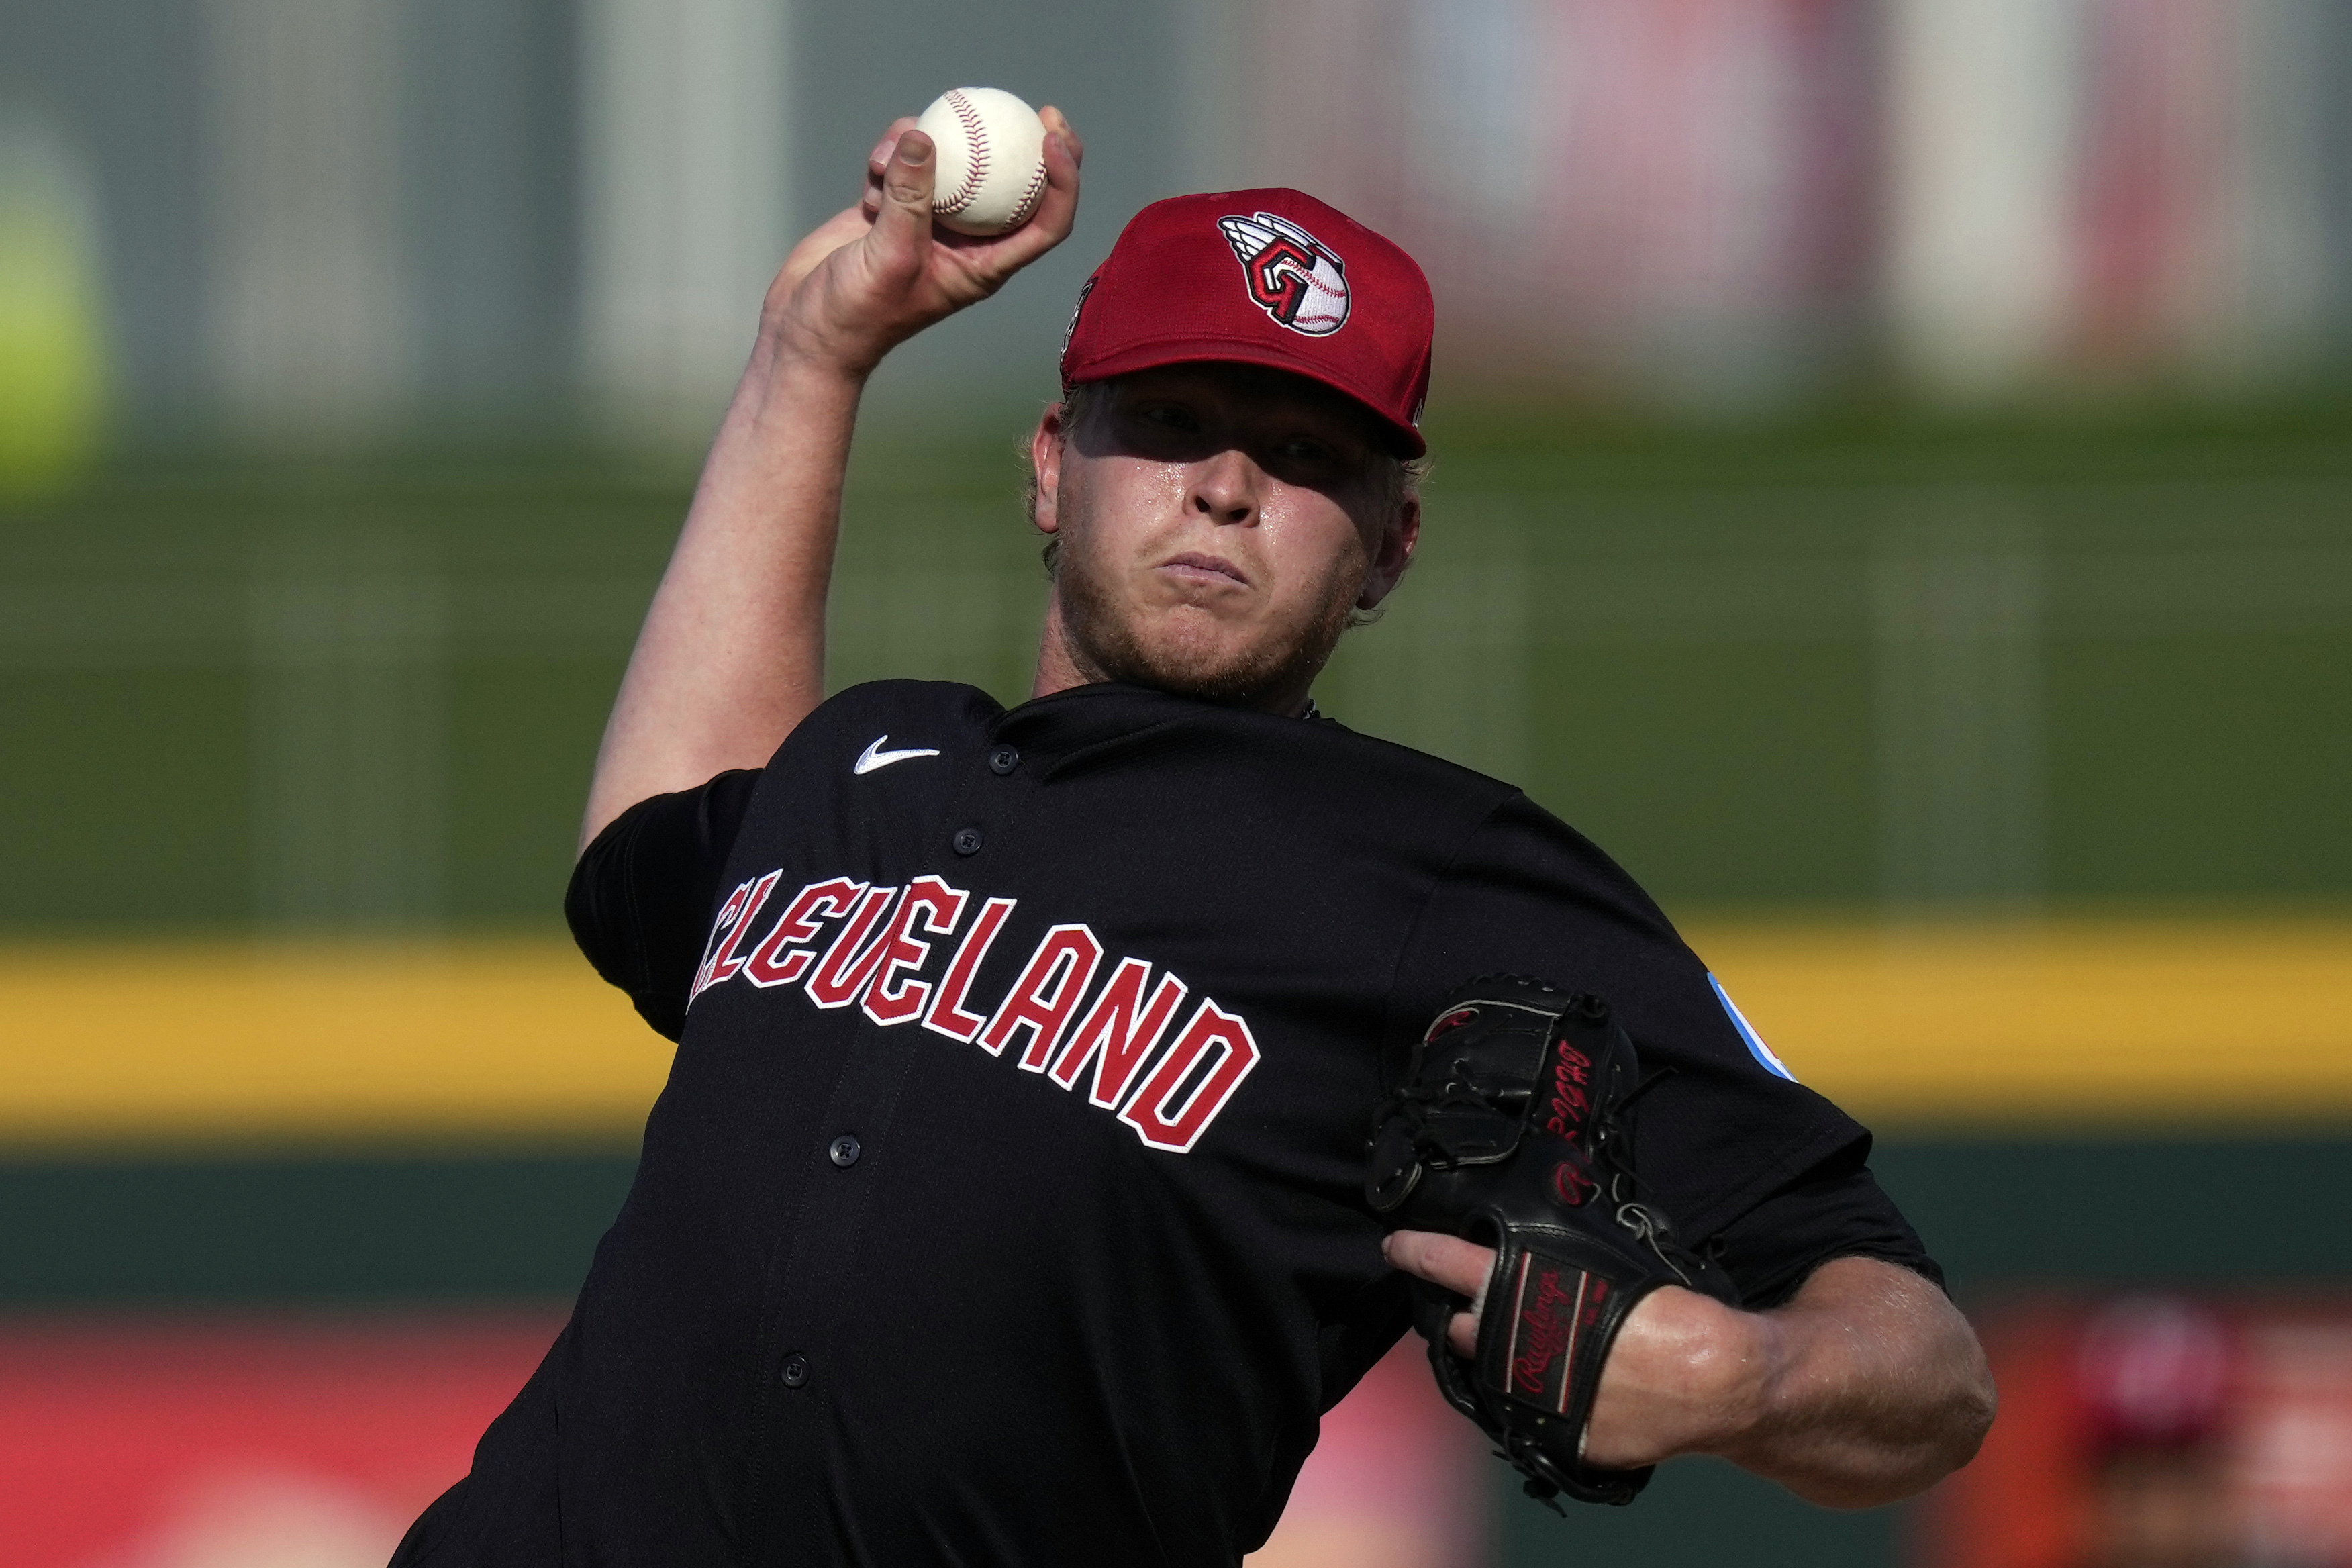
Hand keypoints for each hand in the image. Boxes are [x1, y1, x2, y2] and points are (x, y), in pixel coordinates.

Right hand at [759, 108, 1083, 375]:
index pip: (1045, 223)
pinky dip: (889, 158)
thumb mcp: (889, 255)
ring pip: (950, 163)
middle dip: (1025, 145)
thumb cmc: (859, 313)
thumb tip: (923, 135)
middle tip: (1030, 108)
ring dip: (922, 147)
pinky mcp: (893, 206)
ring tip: (883, 163)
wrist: (810, 327)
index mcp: (985, 264)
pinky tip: (871, 173)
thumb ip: (909, 196)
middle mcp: (966, 241)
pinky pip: (905, 163)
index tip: (1052, 140)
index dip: (1063, 181)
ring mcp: (929, 221)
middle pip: (1013, 185)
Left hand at [1381, 1229, 1764, 1470]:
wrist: (1712, 1380)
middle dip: (1465, 1316)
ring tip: (1525, 1346)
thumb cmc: (1666, 1311)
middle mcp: (1514, 1342)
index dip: (1418, 1251)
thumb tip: (1530, 1250)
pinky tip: (1564, 1382)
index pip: (1450, 1262)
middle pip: (1463, 1326)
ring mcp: (1531, 1393)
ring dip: (1498, 1357)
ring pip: (1490, 1371)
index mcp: (1523, 1290)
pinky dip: (1539, 1395)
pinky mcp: (1555, 1434)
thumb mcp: (1606, 1264)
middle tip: (1478, 1308)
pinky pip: (1529, 1411)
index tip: (1397, 1247)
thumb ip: (1557, 1264)